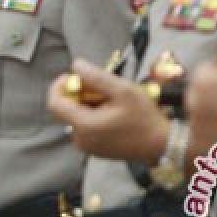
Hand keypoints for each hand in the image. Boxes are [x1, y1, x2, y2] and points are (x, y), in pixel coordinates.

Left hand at [47, 59, 170, 162]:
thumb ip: (96, 77)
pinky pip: (84, 128)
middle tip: (101, 88)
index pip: (54, 103)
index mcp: (84, 125)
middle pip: (65, 109)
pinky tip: (112, 112)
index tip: (76, 76)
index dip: (60, 85)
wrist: (162, 145)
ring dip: (87, 104)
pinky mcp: (95, 150)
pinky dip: (92, 115)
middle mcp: (80, 140)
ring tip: (111, 100)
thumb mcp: (123, 90)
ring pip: (75, 117)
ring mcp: (87, 147)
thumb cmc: (144, 117)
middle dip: (78, 93)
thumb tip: (75, 66)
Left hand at [185, 45, 216, 156]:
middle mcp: (191, 99)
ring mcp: (192, 122)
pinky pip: (201, 130)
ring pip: (199, 109)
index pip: (205, 70)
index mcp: (202, 79)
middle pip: (199, 90)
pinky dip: (211, 130)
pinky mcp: (196, 142)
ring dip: (211, 110)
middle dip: (214, 93)